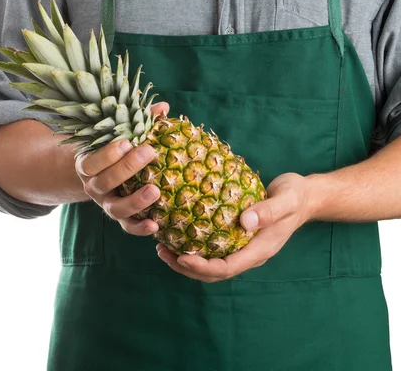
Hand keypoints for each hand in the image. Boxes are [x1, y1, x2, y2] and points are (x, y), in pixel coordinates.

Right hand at [75, 102, 169, 235]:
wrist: (100, 175)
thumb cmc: (115, 150)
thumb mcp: (119, 135)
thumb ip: (139, 121)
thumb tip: (164, 107)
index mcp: (87, 165)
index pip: (91, 162)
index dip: (107, 154)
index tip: (127, 142)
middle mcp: (93, 187)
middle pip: (105, 182)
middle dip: (127, 168)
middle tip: (149, 152)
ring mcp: (106, 204)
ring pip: (115, 209)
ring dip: (135, 201)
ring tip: (155, 191)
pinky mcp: (120, 218)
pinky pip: (127, 227)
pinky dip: (140, 228)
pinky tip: (155, 226)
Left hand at [156, 173, 315, 281]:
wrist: (305, 197)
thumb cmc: (295, 196)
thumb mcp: (286, 199)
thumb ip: (269, 211)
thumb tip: (244, 222)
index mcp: (259, 250)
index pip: (227, 268)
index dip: (202, 266)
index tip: (181, 257)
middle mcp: (249, 254)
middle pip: (214, 272)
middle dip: (186, 267)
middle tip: (162, 252)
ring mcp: (243, 249)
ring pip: (211, 265)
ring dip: (186, 261)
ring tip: (162, 248)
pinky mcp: (237, 240)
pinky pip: (213, 251)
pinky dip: (194, 248)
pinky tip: (178, 236)